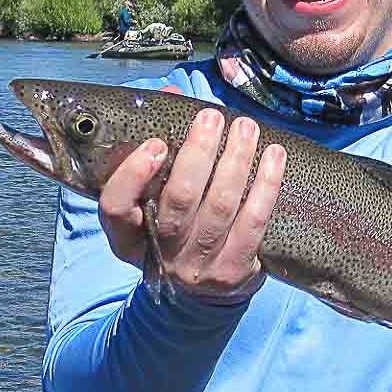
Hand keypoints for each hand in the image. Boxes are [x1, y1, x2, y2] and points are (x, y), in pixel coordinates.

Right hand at [96, 88, 285, 301]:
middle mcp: (161, 254)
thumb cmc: (176, 230)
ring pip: (220, 207)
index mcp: (128, 237)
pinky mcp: (233, 272)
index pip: (116, 208)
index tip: (155, 144)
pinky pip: (253, 223)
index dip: (132, 176)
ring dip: (236, 161)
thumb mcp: (154, 202)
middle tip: (211, 118)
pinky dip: (266, 186)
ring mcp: (198, 267)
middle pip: (178, 200)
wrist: (202, 297)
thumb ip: (159, 149)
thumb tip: (174, 94)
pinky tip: (274, 156)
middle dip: (198, 153)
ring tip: (246, 127)